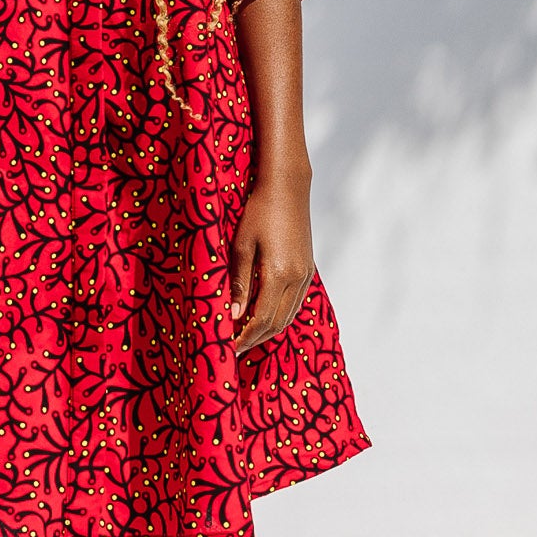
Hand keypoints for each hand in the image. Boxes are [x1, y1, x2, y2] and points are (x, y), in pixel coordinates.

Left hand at [228, 167, 314, 354]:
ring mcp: (305, 275)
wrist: (287, 187)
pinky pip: (295, 303)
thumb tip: (233, 315)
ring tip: (246, 336)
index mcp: (279, 274)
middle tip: (234, 348)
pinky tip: (264, 317)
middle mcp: (297, 278)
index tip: (228, 347)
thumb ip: (239, 283)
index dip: (244, 337)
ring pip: (288, 316)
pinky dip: (279, 316)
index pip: (261, 320)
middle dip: (255, 339)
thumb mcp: (241, 246)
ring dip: (267, 331)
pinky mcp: (307, 269)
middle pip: (276, 324)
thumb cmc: (258, 211)